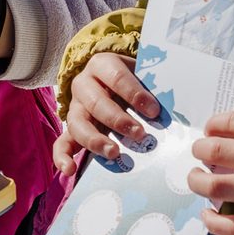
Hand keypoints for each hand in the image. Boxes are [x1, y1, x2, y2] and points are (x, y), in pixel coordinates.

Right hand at [53, 51, 159, 175]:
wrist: (112, 76)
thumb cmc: (133, 77)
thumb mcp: (142, 73)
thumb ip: (154, 86)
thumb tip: (172, 109)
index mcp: (102, 65)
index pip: (116, 77)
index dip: (134, 94)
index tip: (154, 110)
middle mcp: (83, 84)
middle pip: (96, 102)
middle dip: (118, 119)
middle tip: (140, 133)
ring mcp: (75, 106)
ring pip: (78, 123)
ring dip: (96, 139)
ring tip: (114, 152)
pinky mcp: (72, 127)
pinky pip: (61, 142)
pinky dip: (63, 156)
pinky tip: (70, 169)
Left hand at [189, 110, 233, 234]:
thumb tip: (225, 136)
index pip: (229, 122)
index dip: (211, 125)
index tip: (208, 131)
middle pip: (215, 150)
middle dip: (200, 150)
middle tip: (199, 153)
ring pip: (216, 185)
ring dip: (197, 181)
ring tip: (195, 178)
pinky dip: (214, 223)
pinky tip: (207, 214)